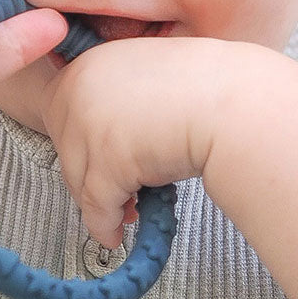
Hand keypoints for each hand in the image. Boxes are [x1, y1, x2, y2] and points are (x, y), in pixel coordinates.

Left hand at [40, 37, 234, 247]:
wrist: (239, 104)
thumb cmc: (207, 91)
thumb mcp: (144, 76)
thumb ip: (113, 99)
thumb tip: (92, 142)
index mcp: (88, 63)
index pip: (58, 113)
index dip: (78, 145)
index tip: (98, 163)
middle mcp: (80, 88)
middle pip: (64, 149)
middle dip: (87, 176)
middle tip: (116, 194)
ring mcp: (91, 123)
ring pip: (77, 180)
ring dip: (98, 203)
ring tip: (123, 214)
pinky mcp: (109, 158)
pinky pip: (96, 205)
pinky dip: (103, 225)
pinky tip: (115, 235)